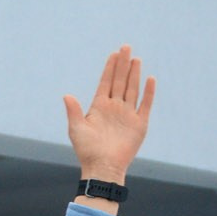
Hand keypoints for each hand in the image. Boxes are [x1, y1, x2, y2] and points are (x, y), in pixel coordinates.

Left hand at [62, 46, 155, 182]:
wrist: (102, 167)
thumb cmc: (87, 151)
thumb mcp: (76, 129)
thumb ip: (73, 111)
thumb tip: (66, 95)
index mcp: (99, 107)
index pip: (106, 82)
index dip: (110, 68)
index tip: (114, 54)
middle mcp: (114, 108)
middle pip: (119, 81)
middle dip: (123, 65)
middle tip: (125, 47)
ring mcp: (127, 115)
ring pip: (132, 89)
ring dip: (134, 74)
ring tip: (135, 59)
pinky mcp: (139, 124)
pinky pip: (145, 105)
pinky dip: (148, 92)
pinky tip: (150, 79)